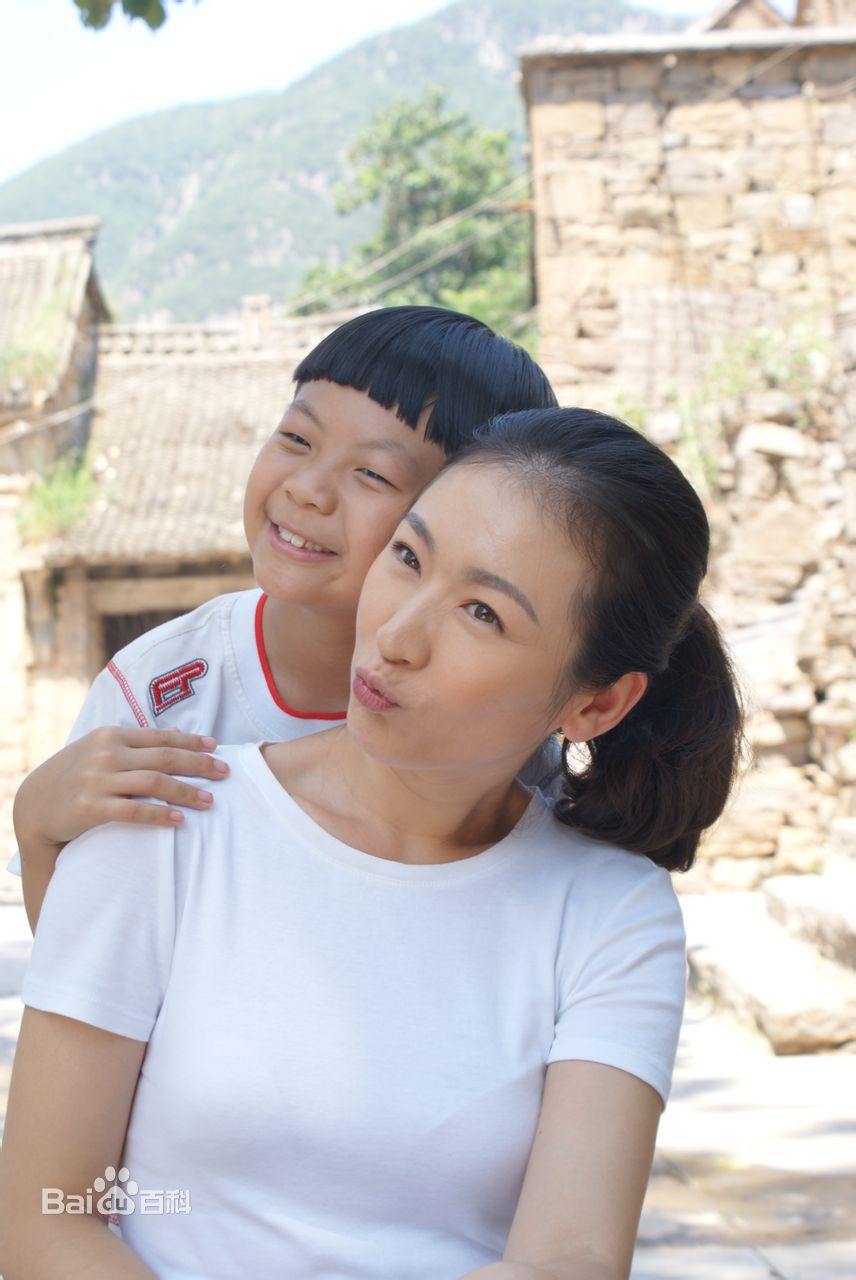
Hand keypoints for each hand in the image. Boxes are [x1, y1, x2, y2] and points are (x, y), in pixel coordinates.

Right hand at [14, 727, 229, 846]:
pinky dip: (158, 815)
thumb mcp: (98, 749)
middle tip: (224, 772)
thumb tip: (173, 736)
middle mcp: (107, 754)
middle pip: (164, 757)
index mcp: (112, 735)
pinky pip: (132, 811)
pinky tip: (178, 820)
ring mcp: (98, 780)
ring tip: (209, 800)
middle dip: (199, 764)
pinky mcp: (91, 807)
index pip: (160, 737)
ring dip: (186, 791)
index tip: (215, 747)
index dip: (191, 741)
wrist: (35, 804)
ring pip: (153, 783)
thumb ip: (132, 743)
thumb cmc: (74, 774)